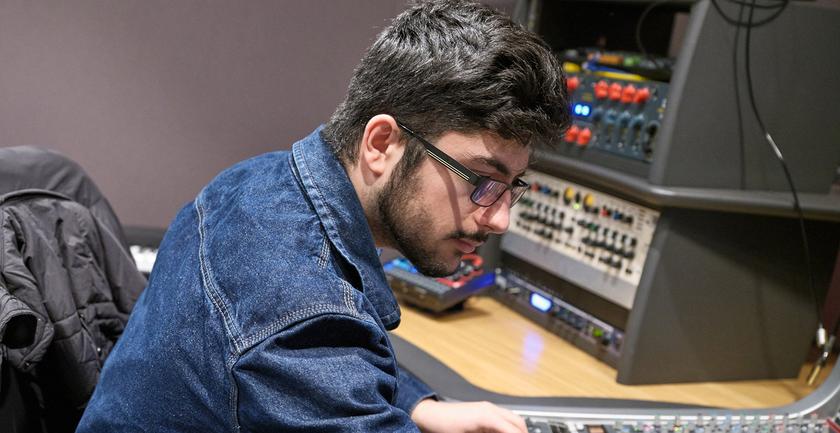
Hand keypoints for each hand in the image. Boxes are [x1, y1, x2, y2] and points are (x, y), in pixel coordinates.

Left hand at [410, 399, 526, 432]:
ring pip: (511, 419)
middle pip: (518, 422)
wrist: (429, 416)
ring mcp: (486, 408)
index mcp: (487, 415)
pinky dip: (506, 428)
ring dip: (515, 430)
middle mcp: (490, 408)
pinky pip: (502, 419)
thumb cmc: (442, 427)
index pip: (514, 429)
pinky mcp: (482, 410)